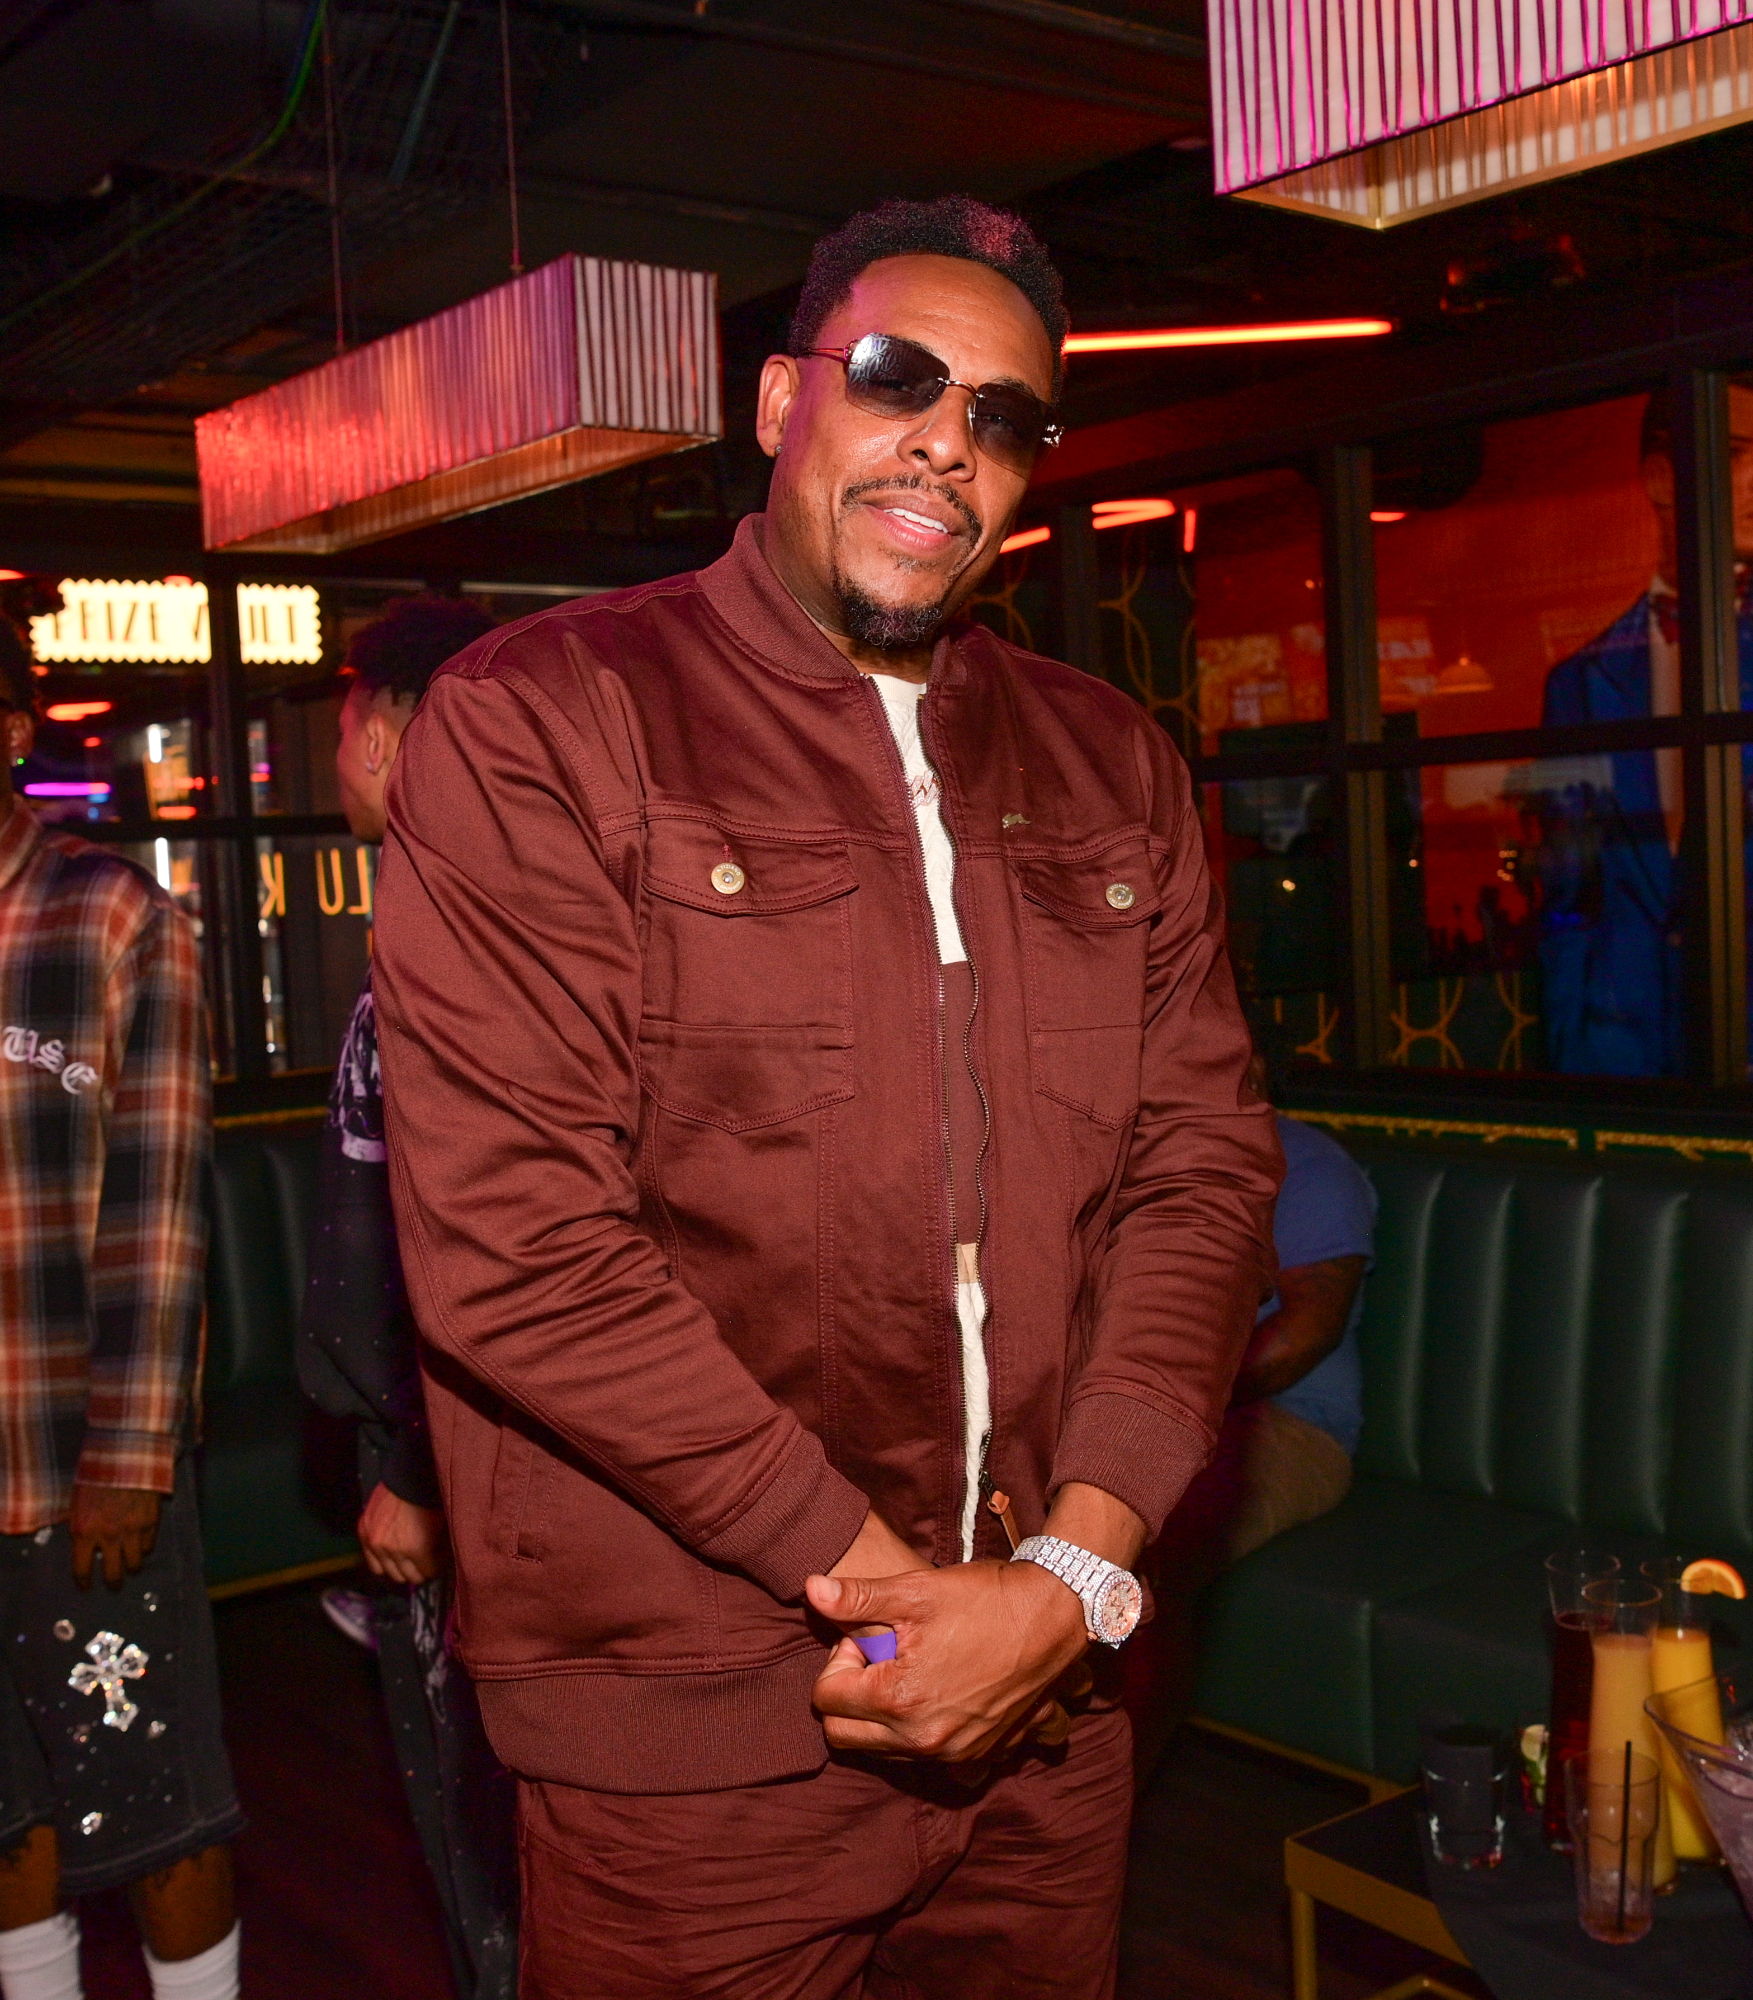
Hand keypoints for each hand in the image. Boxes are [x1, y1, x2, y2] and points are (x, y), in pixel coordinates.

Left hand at [69, 1483, 161, 1588]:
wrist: (125, 1456)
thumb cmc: (95, 1476)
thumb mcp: (78, 1503)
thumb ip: (81, 1527)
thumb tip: (85, 1546)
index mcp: (84, 1532)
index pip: (81, 1569)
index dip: (84, 1582)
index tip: (87, 1587)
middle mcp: (108, 1536)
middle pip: (112, 1573)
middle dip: (112, 1582)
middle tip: (114, 1584)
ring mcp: (132, 1530)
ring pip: (134, 1564)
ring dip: (131, 1568)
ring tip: (131, 1567)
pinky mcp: (151, 1522)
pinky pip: (149, 1545)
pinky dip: (145, 1548)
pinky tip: (142, 1545)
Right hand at [358, 1482, 446, 1584]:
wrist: (407, 1476)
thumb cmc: (428, 1498)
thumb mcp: (442, 1524)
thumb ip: (441, 1548)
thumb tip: (441, 1562)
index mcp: (417, 1548)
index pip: (428, 1573)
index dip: (434, 1568)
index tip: (436, 1564)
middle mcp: (394, 1551)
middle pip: (408, 1576)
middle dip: (419, 1572)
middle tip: (423, 1564)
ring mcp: (377, 1544)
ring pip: (390, 1573)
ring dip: (400, 1569)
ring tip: (408, 1562)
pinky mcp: (364, 1535)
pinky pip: (372, 1564)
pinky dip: (383, 1563)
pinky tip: (392, 1558)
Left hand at [806, 1557, 1088, 1764]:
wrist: (1054, 1616)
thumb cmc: (984, 1599)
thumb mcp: (915, 1590)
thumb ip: (856, 1598)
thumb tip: (810, 1590)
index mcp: (898, 1699)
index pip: (824, 1698)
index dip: (840, 1660)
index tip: (870, 1636)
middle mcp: (922, 1740)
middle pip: (843, 1736)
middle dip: (851, 1694)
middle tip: (884, 1654)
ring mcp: (953, 1754)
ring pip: (882, 1750)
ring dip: (883, 1715)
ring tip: (914, 1667)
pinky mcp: (979, 1756)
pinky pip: (926, 1760)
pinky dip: (919, 1733)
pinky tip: (938, 1693)